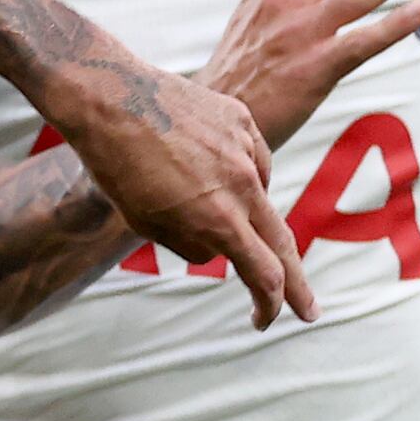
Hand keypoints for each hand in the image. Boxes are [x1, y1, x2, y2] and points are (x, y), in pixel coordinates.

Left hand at [28, 42, 300, 324]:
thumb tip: (222, 249)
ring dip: (237, 207)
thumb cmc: (118, 167)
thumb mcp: (147, 224)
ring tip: (185, 189)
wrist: (110, 99)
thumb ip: (193, 244)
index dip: (268, 305)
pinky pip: (250, 158)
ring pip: (257, 194)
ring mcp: (246, 149)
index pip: (263, 275)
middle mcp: (242, 186)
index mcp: (218, 219)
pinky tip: (204, 163)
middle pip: (282, 244)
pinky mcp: (242, 119)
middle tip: (309, 312)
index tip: (262, 321)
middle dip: (296, 285)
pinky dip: (235, 171)